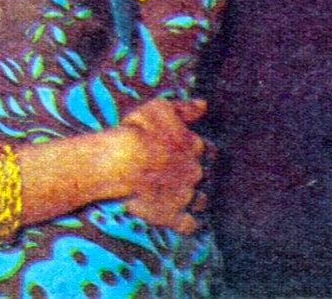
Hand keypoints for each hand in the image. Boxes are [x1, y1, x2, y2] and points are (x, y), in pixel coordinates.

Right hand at [118, 98, 207, 232]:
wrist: (122, 162)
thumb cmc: (138, 130)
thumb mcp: (160, 107)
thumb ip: (185, 108)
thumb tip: (204, 105)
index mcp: (194, 145)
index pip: (209, 151)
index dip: (202, 153)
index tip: (193, 154)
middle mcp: (195, 171)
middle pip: (206, 176)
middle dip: (199, 176)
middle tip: (185, 176)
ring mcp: (186, 195)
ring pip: (202, 200)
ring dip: (197, 199)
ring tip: (186, 199)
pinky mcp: (173, 216)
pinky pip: (190, 225)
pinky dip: (189, 224)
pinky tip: (184, 221)